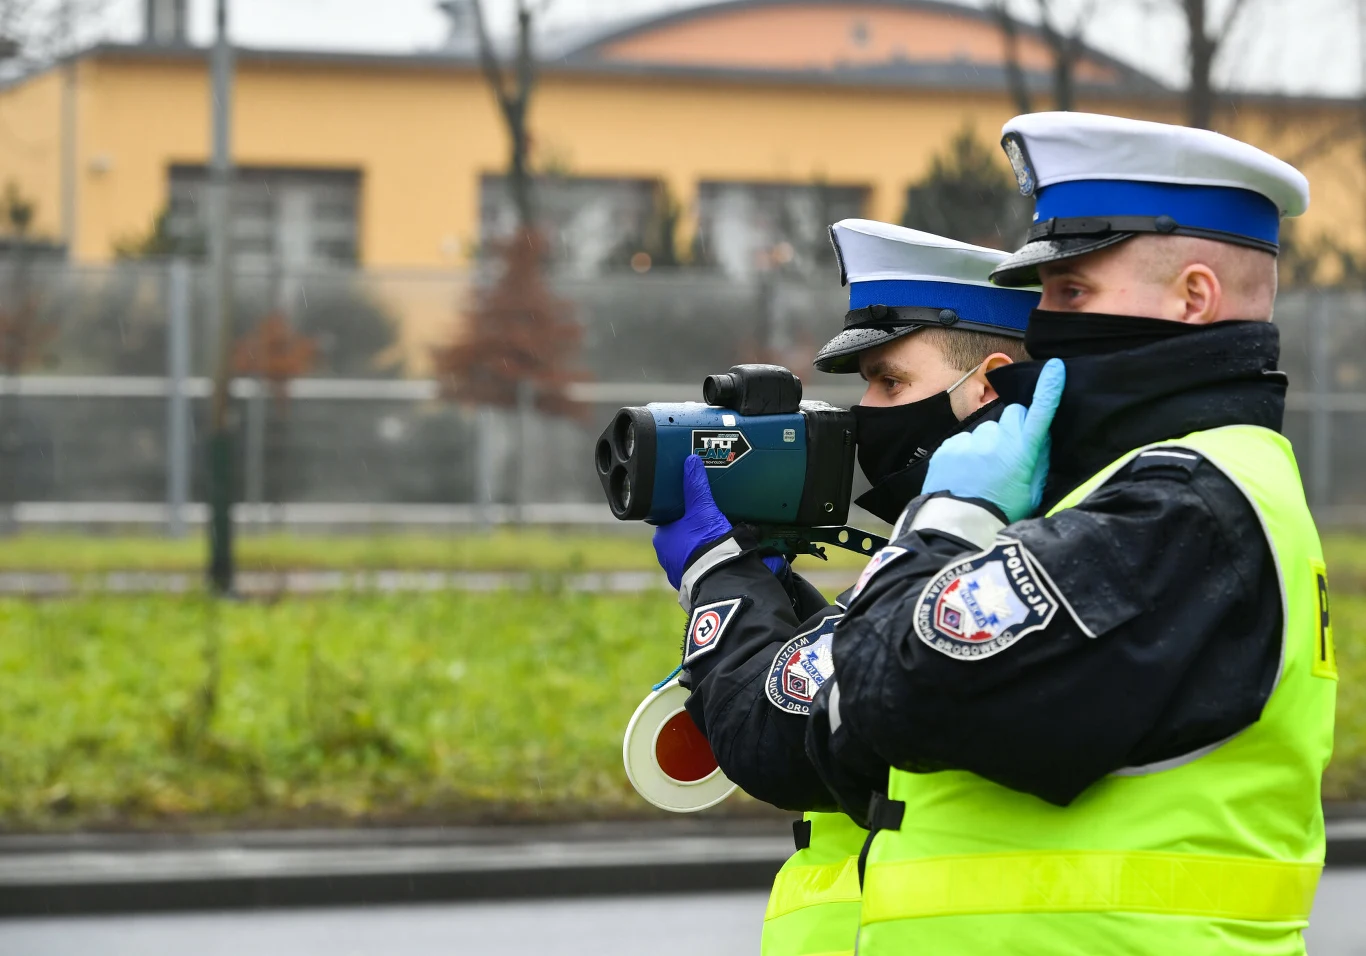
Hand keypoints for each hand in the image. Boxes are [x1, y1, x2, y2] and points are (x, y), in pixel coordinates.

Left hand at [652, 455, 785, 588]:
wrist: (717, 579)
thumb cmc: (704, 543)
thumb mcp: (702, 509)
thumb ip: (696, 486)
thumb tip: (691, 461)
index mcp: (662, 538)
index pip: (668, 519)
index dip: (682, 512)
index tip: (694, 508)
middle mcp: (665, 556)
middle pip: (681, 537)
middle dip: (695, 531)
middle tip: (712, 523)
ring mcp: (679, 572)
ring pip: (691, 554)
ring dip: (703, 548)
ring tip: (721, 540)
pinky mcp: (693, 584)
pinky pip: (701, 569)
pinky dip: (711, 563)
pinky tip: (723, 558)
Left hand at [921, 358, 1065, 521]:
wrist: (959, 527)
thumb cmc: (1002, 513)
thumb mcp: (1031, 492)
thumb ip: (1039, 461)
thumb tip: (1041, 436)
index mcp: (1022, 452)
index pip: (1040, 412)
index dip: (1049, 388)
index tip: (1055, 368)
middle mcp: (997, 440)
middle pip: (1012, 413)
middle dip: (1015, 426)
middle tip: (1010, 452)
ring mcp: (971, 441)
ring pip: (986, 428)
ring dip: (988, 441)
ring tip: (983, 470)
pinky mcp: (949, 446)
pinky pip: (963, 440)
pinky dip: (967, 451)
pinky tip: (965, 473)